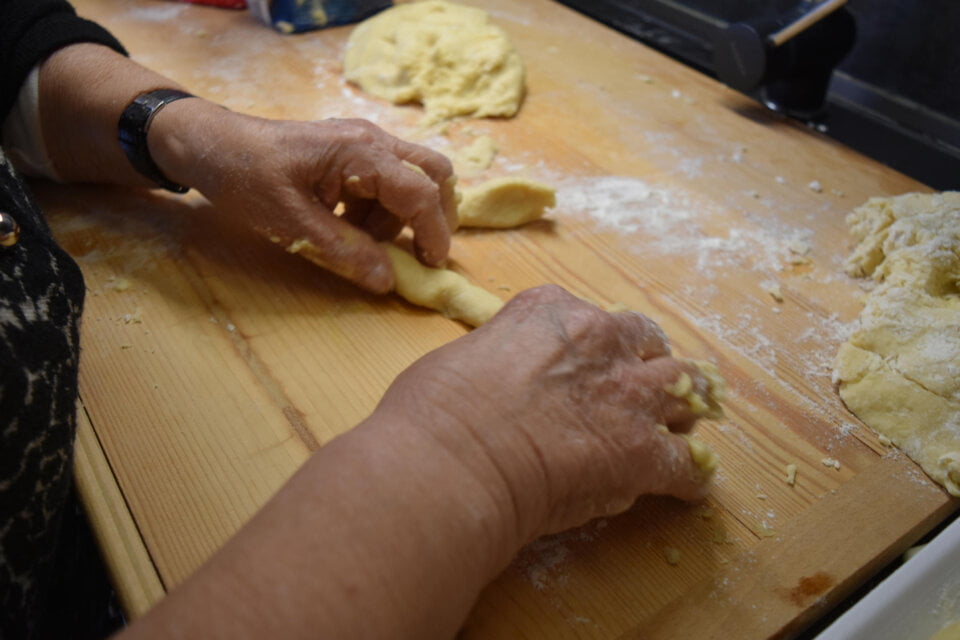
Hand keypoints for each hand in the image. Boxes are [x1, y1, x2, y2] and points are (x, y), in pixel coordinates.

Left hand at [152, 104, 456, 292]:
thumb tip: (387, 281)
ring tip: (357, 242)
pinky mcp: (350, 153)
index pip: (420, 192)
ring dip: (397, 218)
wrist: (208, 143)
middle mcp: (371, 140)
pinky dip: (378, 210)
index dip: (433, 233)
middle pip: (433, 174)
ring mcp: (362, 142)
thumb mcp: (289, 222)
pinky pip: (384, 182)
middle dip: (435, 216)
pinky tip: (344, 226)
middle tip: (420, 253)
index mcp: (361, 152)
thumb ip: (342, 251)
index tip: (432, 268)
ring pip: (410, 181)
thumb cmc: (244, 175)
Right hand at [374, 285, 716, 544]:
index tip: (588, 370)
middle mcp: (601, 340)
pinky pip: (688, 465)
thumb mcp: (463, 356)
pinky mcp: (644, 452)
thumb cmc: (434, 412)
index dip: (595, 349)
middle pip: (648, 344)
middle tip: (639, 394)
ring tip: (678, 431)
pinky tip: (684, 489)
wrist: (450, 463)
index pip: (593, 320)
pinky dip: (688, 478)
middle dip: (646, 368)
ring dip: (682, 410)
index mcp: (553, 311)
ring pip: (687, 389)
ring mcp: (629, 395)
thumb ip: (501, 359)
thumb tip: (498, 385)